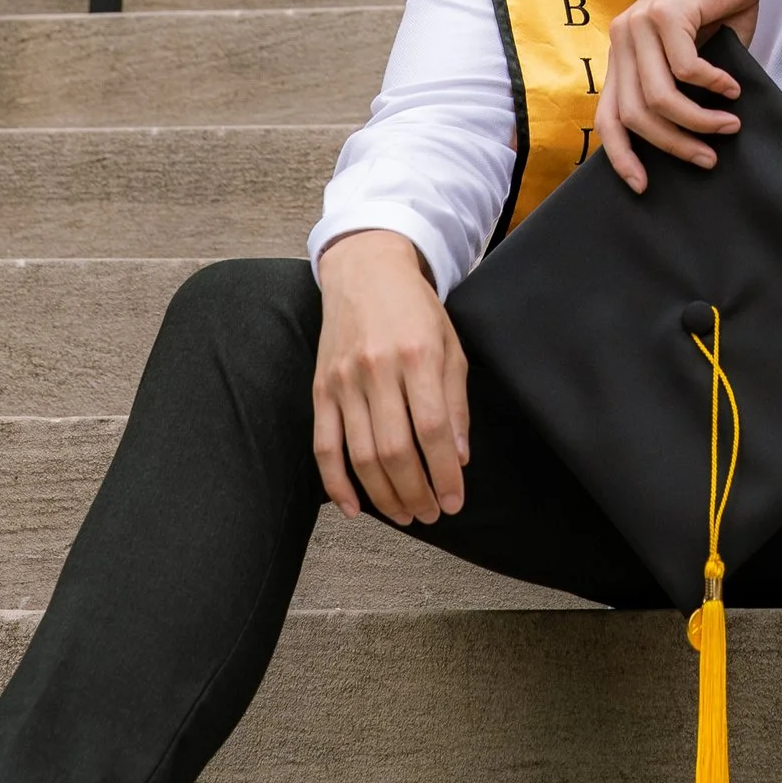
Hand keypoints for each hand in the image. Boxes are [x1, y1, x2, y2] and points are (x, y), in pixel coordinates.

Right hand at [314, 228, 469, 525]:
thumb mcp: (451, 344)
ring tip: (405, 514)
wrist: (365, 269)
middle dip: (417, 492)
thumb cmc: (415, 308)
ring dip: (384, 495)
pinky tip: (354, 508)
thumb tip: (460, 457)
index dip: (445, 473)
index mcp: (418, 355)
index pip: (433, 430)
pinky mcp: (321, 389)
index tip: (455, 500)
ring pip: (360, 455)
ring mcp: (344, 381)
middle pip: (395, 450)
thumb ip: (456, 401)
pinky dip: (336, 483)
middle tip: (431, 513)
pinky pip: (324, 446)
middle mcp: (378, 369)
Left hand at [597, 0, 781, 191]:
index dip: (622, 156)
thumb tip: (686, 148)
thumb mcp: (694, 60)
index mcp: (623, 53)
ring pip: (659, 97)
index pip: (607, 116)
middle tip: (708, 157)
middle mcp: (622, 38)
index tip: (644, 185)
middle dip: (674, 145)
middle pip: (635, 115)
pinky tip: (733, 88)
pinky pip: (685, 70)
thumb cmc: (722, 11)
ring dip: (698, 121)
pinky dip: (713, 86)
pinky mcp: (666, 13)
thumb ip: (681, 94)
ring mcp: (640, 23)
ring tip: (729, 127)